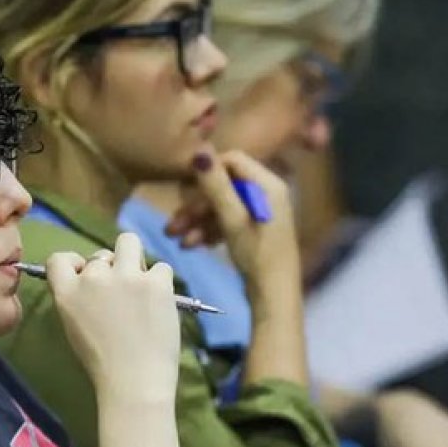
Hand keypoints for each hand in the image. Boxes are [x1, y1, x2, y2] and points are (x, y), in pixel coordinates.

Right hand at [45, 233, 179, 404]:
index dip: (75, 263)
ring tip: (141, 285)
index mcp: (67, 292)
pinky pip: (160, 267)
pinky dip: (160, 282)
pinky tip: (159, 303)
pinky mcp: (156, 282)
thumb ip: (77, 299)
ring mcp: (126, 276)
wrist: (134, 381)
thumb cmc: (102, 363)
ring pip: (129, 242)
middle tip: (121, 294)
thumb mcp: (74, 327)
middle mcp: (93, 277)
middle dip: (110, 269)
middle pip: (100, 254)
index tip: (85, 276)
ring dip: (134, 260)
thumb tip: (90, 280)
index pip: (59, 258)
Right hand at [166, 149, 299, 289]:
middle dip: (196, 205)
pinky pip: (227, 220)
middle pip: (225, 186)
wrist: (274, 296)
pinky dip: (209, 230)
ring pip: (222, 206)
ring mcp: (261, 212)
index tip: (183, 189)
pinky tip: (194, 245)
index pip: (233, 160)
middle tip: (172, 225)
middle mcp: (266, 193)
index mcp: (268, 185)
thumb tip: (199, 150)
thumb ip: (216, 185)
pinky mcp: (255, 229)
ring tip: (177, 240)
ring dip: (198, 221)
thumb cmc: (257, 255)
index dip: (207, 171)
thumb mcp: (232, 220)